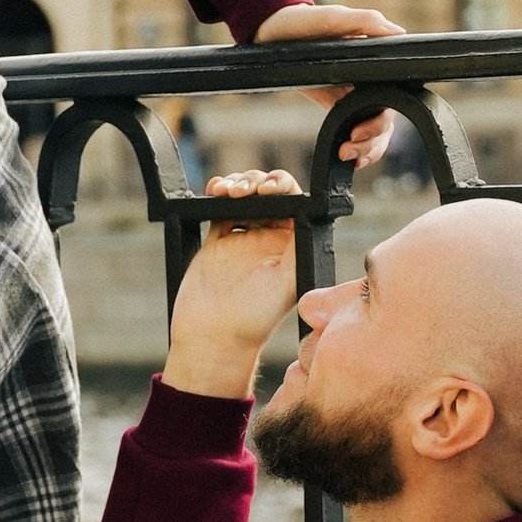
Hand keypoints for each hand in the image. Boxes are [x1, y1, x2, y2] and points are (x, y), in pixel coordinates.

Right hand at [164, 169, 306, 398]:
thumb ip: (298, 246)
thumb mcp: (287, 281)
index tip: (268, 189)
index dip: (282, 188)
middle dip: (257, 183)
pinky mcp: (217, 242)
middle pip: (268, 195)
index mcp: (292, 247)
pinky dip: (217, 194)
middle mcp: (270, 242)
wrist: (213, 338)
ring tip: (226, 191)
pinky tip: (215, 191)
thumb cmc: (254, 319)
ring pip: (243, 198)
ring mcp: (242, 240)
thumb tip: (307, 211)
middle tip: (245, 190)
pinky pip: (218, 209)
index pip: (294, 203)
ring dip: (237, 185)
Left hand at [254, 0, 402, 161]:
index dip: (381, 120)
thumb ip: (364, 21)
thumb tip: (398, 32)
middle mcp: (371, 80)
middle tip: (347, 147)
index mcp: (376, 62)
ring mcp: (358, 93)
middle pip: (386, 120)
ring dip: (368, 149)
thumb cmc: (304, 22)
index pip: (395, 98)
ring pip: (377, 131)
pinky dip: (361, 149)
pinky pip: (360, 131)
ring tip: (345, 155)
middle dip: (371, 140)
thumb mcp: (332, 18)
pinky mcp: (342, 103)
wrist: (273, 33)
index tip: (359, 131)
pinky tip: (352, 160)